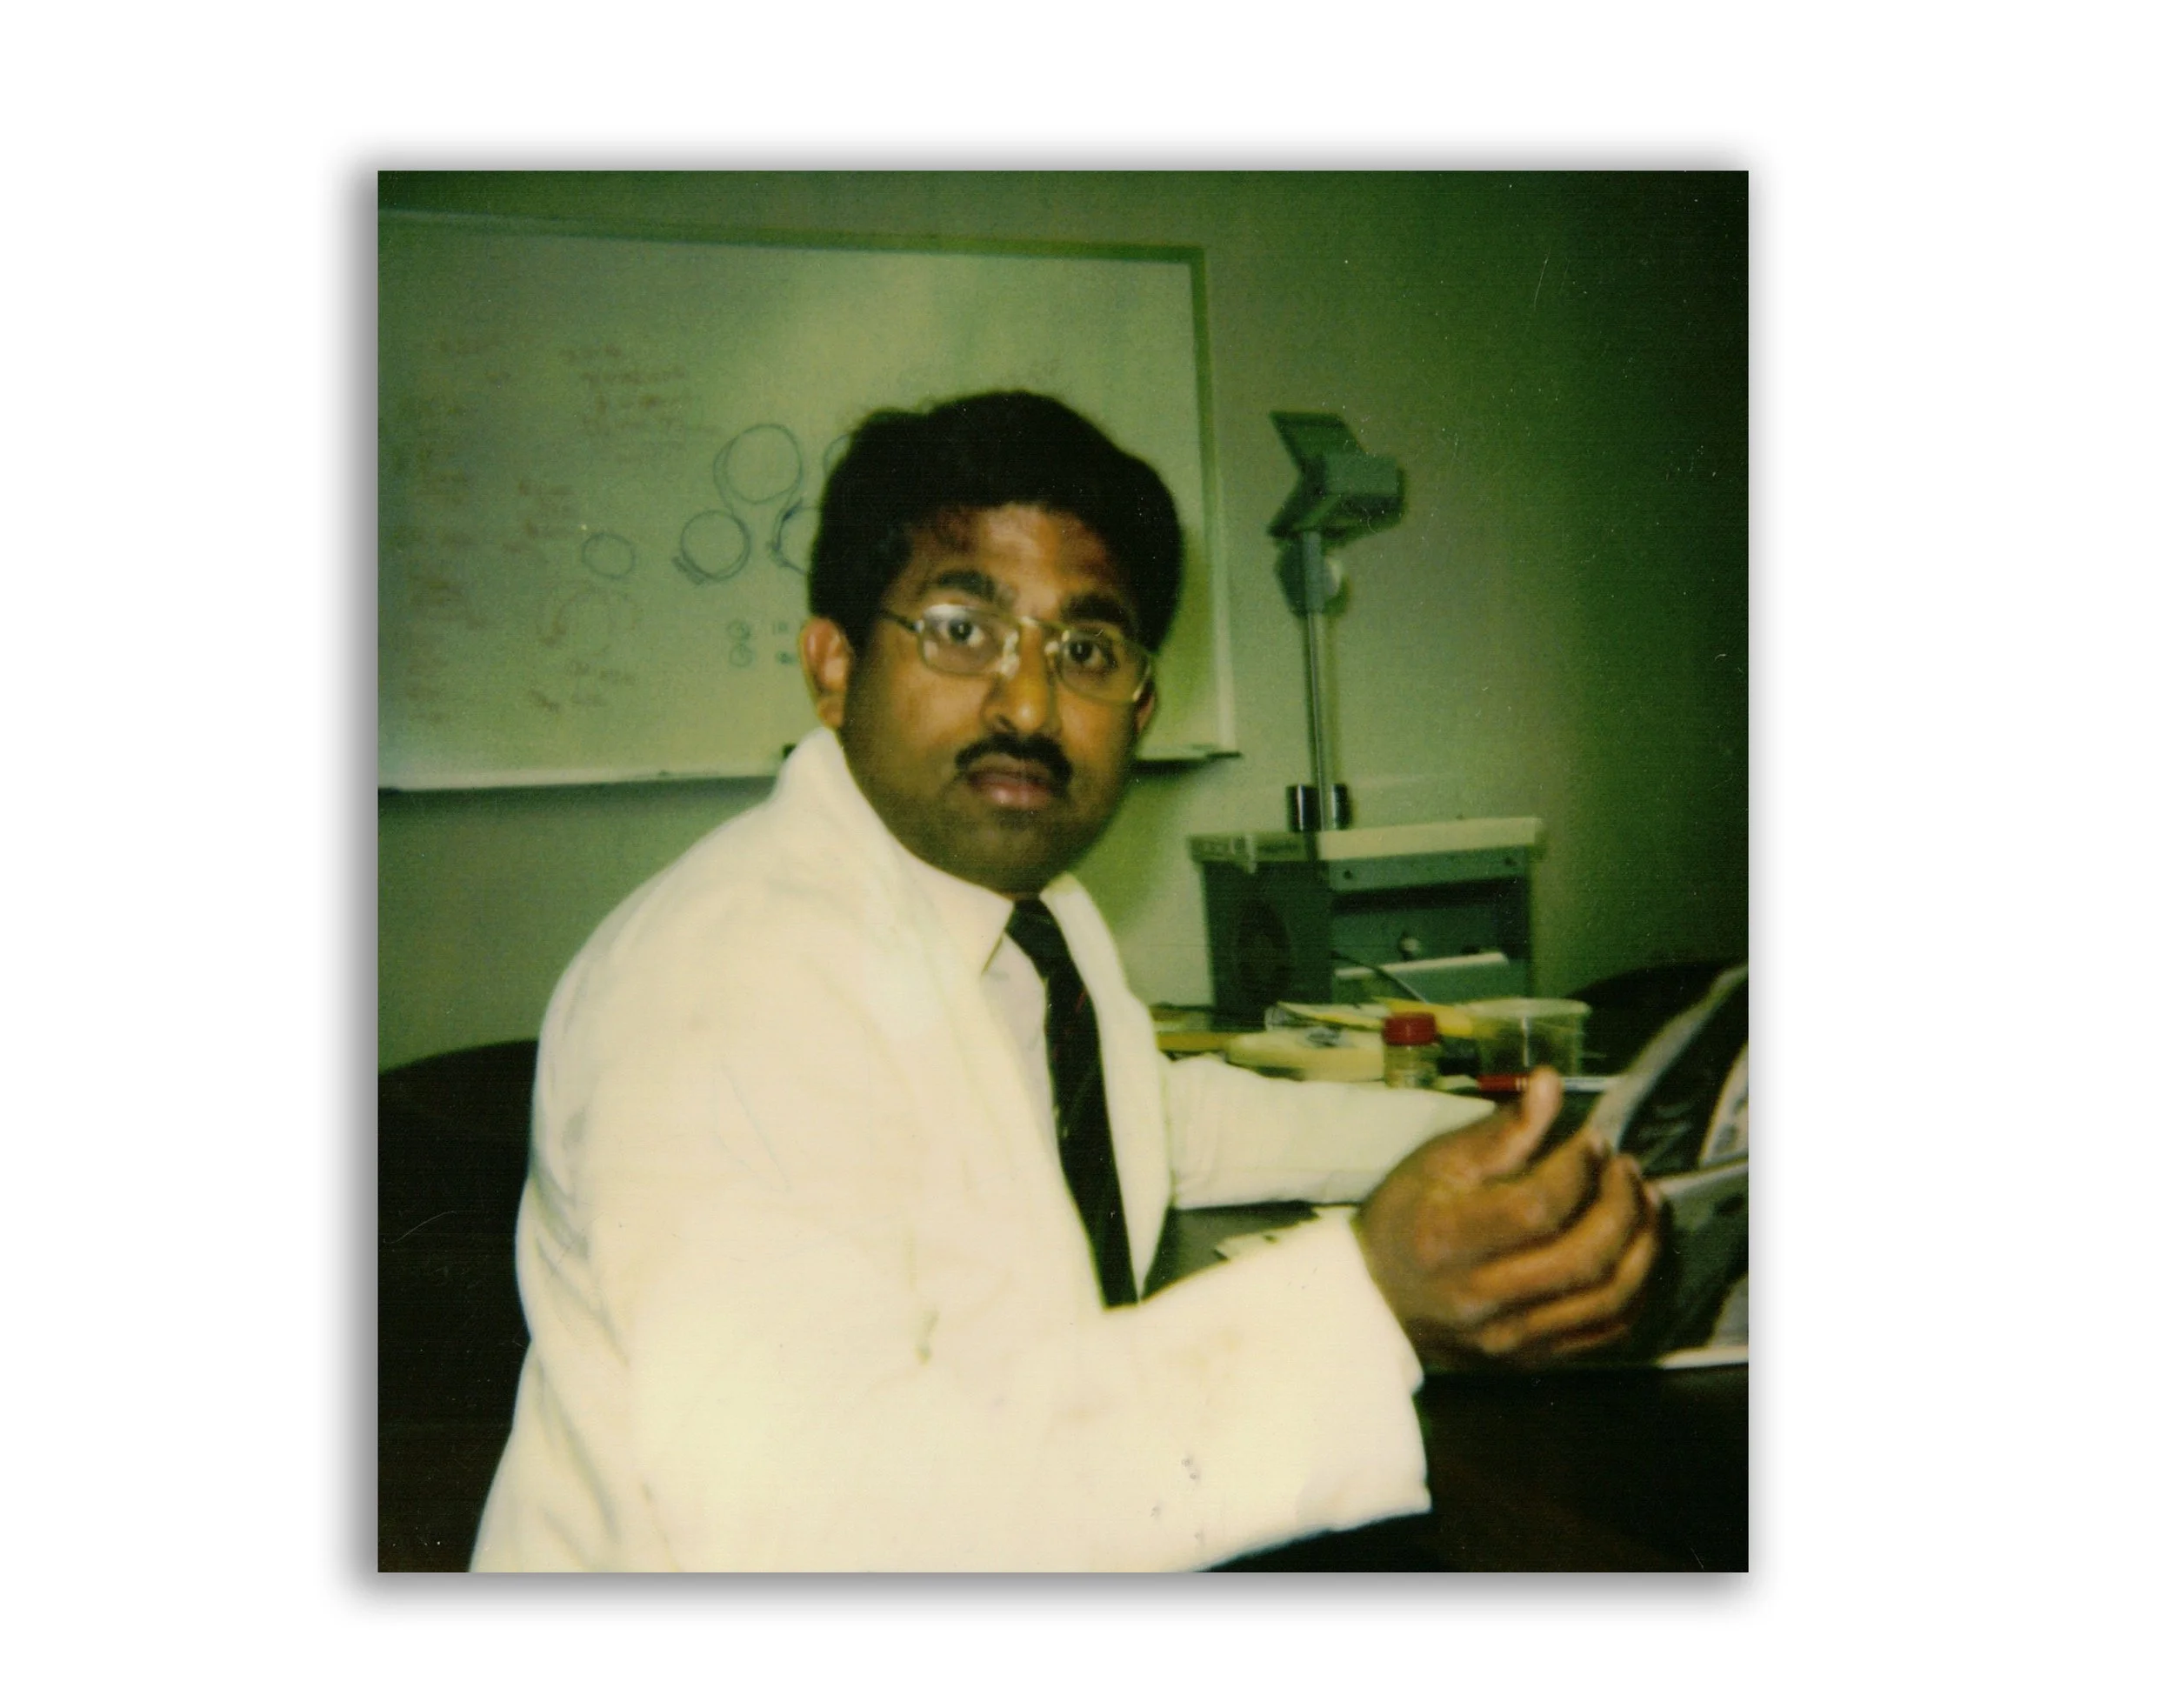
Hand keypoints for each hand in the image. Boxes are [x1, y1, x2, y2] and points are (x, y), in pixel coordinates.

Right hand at [1355, 1067, 1662, 1366]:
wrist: (1375, 1299)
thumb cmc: (1405, 1219)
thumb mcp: (1437, 1162)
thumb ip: (1502, 1129)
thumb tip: (1551, 1083)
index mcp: (1448, 1242)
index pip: (1536, 1208)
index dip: (1578, 1169)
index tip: (1591, 1139)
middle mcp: (1482, 1300)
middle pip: (1582, 1257)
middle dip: (1621, 1204)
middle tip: (1626, 1167)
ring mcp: (1511, 1339)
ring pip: (1607, 1299)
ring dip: (1641, 1243)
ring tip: (1644, 1200)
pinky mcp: (1532, 1359)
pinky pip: (1608, 1330)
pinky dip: (1635, 1286)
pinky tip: (1635, 1247)